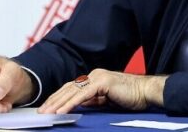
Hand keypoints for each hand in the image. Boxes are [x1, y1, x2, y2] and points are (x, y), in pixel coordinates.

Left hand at [37, 68, 166, 113]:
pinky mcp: (101, 83)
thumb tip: (80, 105)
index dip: (58, 98)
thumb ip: (93, 100)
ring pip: (72, 91)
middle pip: (68, 88)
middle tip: (41, 111)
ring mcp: (97, 77)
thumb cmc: (131, 97)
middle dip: (53, 100)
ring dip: (58, 103)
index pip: (71, 88)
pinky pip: (82, 95)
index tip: (48, 107)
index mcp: (94, 79)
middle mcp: (93, 75)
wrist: (145, 92)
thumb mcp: (107, 100)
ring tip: (47, 113)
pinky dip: (70, 103)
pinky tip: (61, 111)